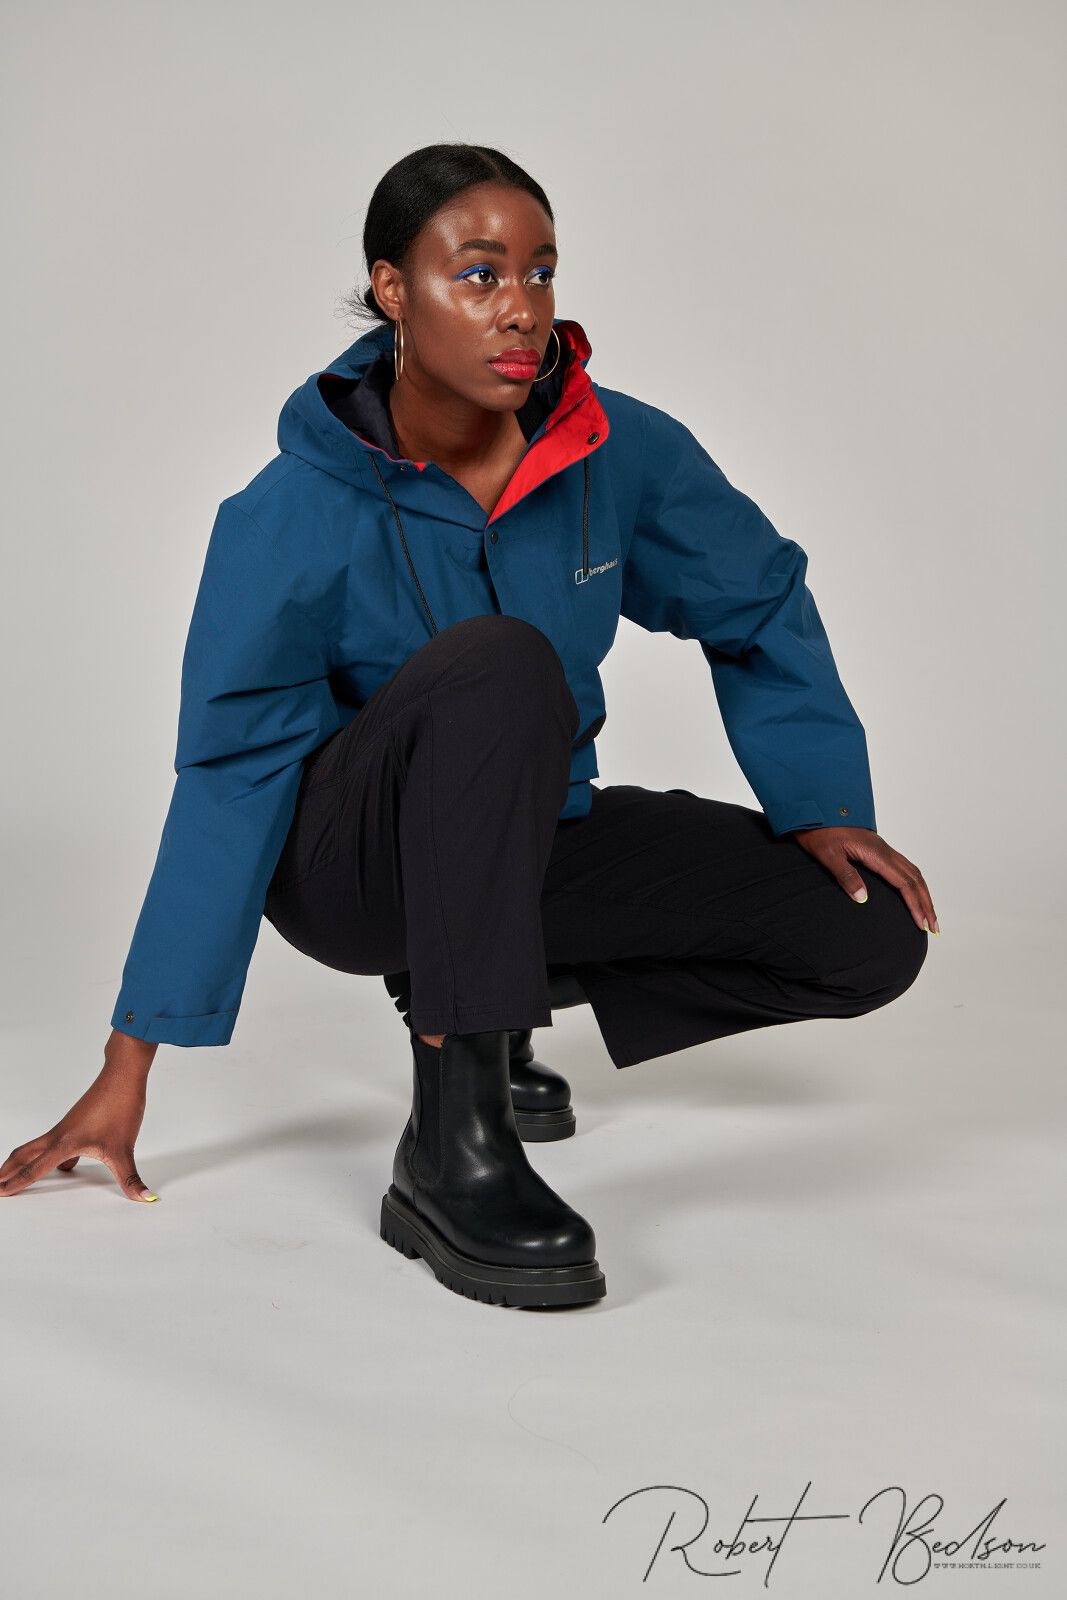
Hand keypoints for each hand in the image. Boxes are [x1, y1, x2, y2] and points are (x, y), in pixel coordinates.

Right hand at [0, 1029, 159, 1201]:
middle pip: (25, 1155)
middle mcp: (60, 1135)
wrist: (123, 1075)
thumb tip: (145, 1198)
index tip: (0, 1193)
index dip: (16, 1184)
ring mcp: (67, 1127)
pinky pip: (56, 1142)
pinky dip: (50, 1155)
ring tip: (16, 1175)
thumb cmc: (120, 1106)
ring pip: (38, 1147)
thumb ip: (131, 1179)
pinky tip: (65, 1165)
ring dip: (25, 1162)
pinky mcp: (77, 1122)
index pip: (34, 1170)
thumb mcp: (124, 1150)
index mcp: (65, 1144)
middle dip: (8, 1171)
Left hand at [789, 825, 938, 934]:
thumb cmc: (818, 832)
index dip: (915, 905)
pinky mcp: (878, 849)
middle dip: (927, 904)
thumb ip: (845, 876)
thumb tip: (863, 899)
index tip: (922, 924)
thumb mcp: (827, 855)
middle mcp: (884, 850)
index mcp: (875, 853)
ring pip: (913, 872)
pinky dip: (914, 883)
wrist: (815, 809)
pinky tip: (914, 892)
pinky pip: (904, 867)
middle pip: (915, 879)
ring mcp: (883, 849)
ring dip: (924, 894)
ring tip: (930, 914)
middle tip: (934, 927)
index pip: (903, 883)